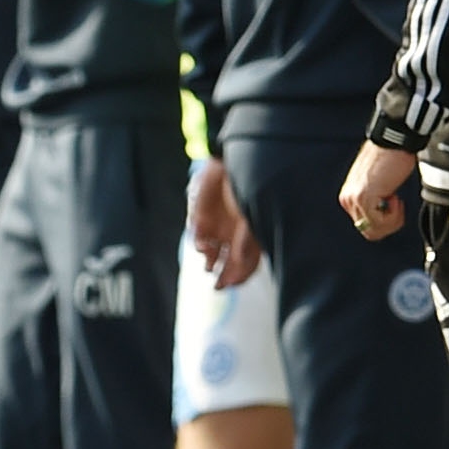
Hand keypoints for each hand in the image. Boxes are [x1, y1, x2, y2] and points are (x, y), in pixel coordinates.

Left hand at [189, 158, 262, 286]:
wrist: (230, 162)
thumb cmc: (246, 186)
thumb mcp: (250, 215)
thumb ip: (246, 240)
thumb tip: (240, 261)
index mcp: (251, 236)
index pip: (247, 265)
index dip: (240, 277)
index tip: (233, 284)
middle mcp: (234, 236)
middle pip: (228, 265)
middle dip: (223, 277)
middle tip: (217, 287)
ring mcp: (218, 228)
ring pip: (212, 255)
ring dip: (210, 262)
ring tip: (209, 264)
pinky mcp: (201, 218)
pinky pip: (198, 238)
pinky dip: (199, 245)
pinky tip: (202, 246)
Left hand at [339, 142, 415, 241]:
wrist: (393, 142)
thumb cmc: (391, 158)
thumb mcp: (378, 184)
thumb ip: (375, 200)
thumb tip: (383, 218)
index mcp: (349, 196)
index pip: (365, 225)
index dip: (385, 220)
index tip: (394, 203)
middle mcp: (347, 199)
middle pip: (369, 231)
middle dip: (389, 224)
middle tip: (398, 205)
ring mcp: (354, 199)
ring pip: (375, 230)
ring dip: (392, 220)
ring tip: (396, 199)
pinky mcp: (364, 198)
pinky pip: (380, 223)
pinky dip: (394, 215)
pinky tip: (395, 196)